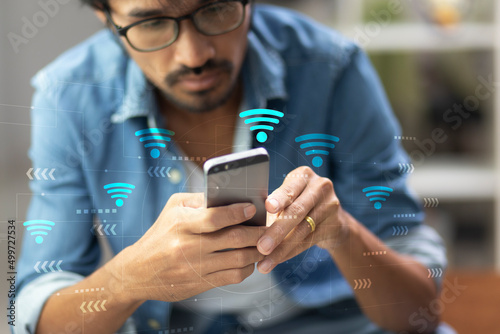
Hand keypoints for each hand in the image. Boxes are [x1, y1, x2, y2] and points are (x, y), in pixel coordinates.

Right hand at [120, 193, 266, 302]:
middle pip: (233, 239)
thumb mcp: (173, 209)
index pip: (215, 217)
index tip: (252, 208)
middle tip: (268, 227)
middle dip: (257, 233)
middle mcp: (188, 247)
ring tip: (264, 243)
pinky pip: (233, 277)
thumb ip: (200, 200)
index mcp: (181, 224)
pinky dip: (247, 268)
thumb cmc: (160, 234)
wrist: (138, 272)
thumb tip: (230, 195)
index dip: (238, 212)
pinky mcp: (200, 284)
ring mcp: (195, 268)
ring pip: (238, 260)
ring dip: (257, 251)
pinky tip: (250, 260)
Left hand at [256, 166, 348, 273]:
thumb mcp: (287, 197)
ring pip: (302, 230)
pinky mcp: (334, 225)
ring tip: (265, 262)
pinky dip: (290, 252)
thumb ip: (272, 204)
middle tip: (261, 247)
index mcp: (303, 175)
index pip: (290, 188)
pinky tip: (276, 260)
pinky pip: (308, 242)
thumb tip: (244, 218)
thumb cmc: (296, 203)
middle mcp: (319, 187)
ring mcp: (330, 206)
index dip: (280, 198)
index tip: (268, 207)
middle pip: (297, 211)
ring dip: (281, 249)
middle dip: (277, 231)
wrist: (331, 217)